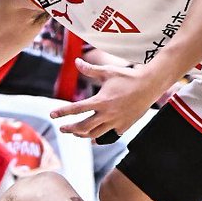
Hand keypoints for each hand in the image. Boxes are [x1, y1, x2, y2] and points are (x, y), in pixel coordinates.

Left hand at [50, 59, 164, 138]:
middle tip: (62, 128)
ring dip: (82, 134)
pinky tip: (93, 138)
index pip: (76, 109)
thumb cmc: (128, 76)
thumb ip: (90, 69)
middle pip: (83, 127)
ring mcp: (116, 122)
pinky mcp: (124, 126)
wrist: (150, 85)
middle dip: (70, 128)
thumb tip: (76, 62)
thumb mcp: (107, 71)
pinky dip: (99, 138)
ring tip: (75, 132)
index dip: (62, 112)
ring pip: (94, 134)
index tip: (51, 115)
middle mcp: (107, 114)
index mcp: (101, 101)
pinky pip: (108, 136)